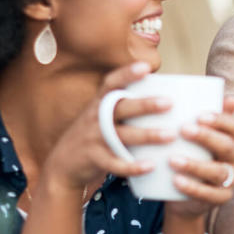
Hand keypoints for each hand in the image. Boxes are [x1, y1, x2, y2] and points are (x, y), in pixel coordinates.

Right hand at [41, 62, 172, 194]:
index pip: (111, 83)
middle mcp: (95, 118)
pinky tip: (151, 166)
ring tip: (170, 135)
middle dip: (145, 105)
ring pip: (122, 136)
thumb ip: (122, 106)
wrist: (63, 164)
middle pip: (121, 108)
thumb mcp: (100, 116)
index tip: (146, 67)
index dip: (127, 74)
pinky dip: (132, 166)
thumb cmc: (93, 136)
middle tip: (169, 102)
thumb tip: (161, 94)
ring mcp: (94, 139)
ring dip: (147, 135)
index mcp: (98, 104)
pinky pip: (115, 163)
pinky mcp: (94, 159)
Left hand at [164, 95, 233, 220]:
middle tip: (183, 129)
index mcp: (230, 140)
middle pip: (227, 146)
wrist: (182, 197)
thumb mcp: (190, 139)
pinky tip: (176, 180)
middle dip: (207, 137)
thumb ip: (195, 119)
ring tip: (172, 159)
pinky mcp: (220, 199)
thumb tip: (199, 93)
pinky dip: (193, 187)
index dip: (219, 120)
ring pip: (218, 171)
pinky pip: (209, 194)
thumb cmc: (187, 158)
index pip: (232, 126)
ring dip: (196, 164)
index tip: (199, 115)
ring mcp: (229, 181)